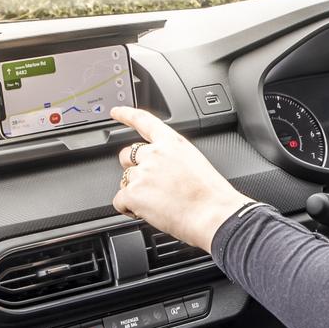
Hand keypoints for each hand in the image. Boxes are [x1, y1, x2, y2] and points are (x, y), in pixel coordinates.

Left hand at [110, 107, 254, 249]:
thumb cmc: (211, 195)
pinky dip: (128, 209)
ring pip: (125, 181)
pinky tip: (145, 212)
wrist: (213, 214)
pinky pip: (119, 201)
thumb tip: (161, 169)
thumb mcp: (195, 163)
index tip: (115, 112)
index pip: (144, 121)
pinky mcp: (133, 194)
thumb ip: (174, 159)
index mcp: (173, 143)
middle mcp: (155, 154)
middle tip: (148, 184)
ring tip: (157, 203)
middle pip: (127, 155)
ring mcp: (142, 173)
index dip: (126, 115)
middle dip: (133, 168)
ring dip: (135, 192)